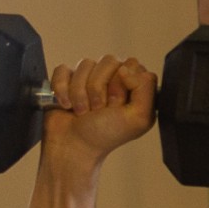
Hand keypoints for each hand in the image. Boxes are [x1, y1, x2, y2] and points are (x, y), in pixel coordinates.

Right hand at [42, 56, 156, 167]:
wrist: (74, 146)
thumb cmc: (106, 135)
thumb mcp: (138, 118)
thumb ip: (145, 89)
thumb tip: (126, 68)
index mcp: (133, 87)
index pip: (132, 64)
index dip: (123, 83)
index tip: (117, 105)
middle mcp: (113, 78)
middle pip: (109, 60)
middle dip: (101, 88)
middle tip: (99, 109)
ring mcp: (89, 77)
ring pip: (86, 64)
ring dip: (81, 93)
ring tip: (82, 111)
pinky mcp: (67, 79)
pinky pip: (64, 69)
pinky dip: (63, 89)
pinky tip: (66, 105)